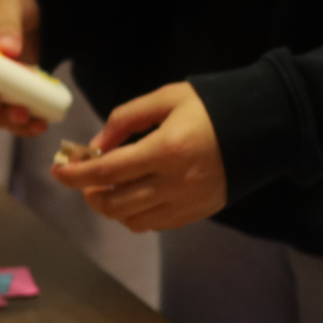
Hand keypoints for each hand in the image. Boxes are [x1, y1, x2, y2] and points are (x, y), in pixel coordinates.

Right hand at [0, 0, 47, 137]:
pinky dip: (21, 125)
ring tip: (24, 114)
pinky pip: (5, 118)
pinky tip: (38, 125)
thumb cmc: (9, 2)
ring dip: (0, 118)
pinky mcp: (3, 98)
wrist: (34, 14)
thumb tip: (8, 49)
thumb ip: (7, 23)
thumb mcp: (7, 4)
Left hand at [51, 83, 226, 231]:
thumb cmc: (212, 106)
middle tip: (85, 178)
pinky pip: (153, 224)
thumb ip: (125, 120)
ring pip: (131, 220)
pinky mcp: (196, 213)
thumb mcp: (166, 98)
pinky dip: (133, 214)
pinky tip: (133, 194)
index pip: (107, 172)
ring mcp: (187, 203)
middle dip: (90, 193)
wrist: (264, 127)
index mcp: (166, 150)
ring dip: (110, 207)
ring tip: (107, 188)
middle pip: (114, 204)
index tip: (58, 171)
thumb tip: (95, 147)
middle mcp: (175, 183)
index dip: (76, 175)